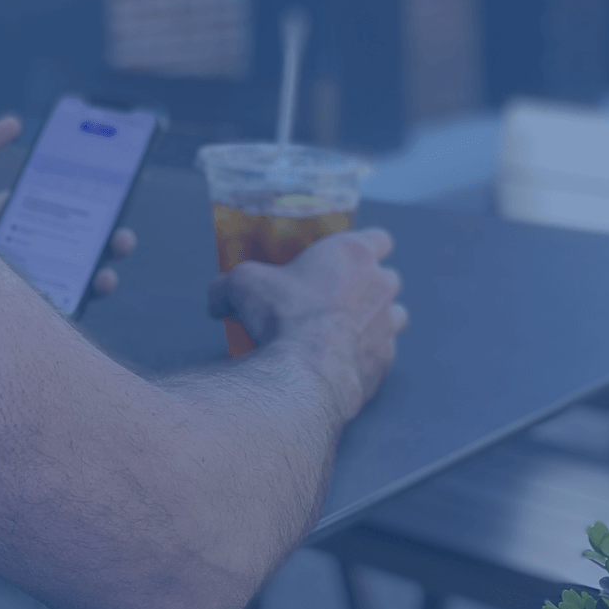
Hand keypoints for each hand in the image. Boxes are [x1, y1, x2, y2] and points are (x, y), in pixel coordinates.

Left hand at [0, 115, 136, 297]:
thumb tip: (15, 123)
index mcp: (7, 219)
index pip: (55, 208)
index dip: (87, 201)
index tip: (111, 188)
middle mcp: (18, 251)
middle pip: (74, 246)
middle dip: (107, 238)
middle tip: (120, 232)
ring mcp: (20, 282)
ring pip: (72, 279)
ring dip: (104, 269)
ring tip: (113, 255)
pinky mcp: (17, 309)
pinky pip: (58, 307)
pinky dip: (84, 296)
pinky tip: (93, 284)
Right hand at [207, 229, 407, 417]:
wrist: (302, 370)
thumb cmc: (280, 315)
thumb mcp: (241, 285)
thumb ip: (229, 286)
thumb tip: (216, 301)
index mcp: (353, 253)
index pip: (378, 238)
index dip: (363, 246)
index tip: (345, 258)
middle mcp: (381, 285)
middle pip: (387, 277)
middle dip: (367, 285)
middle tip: (333, 297)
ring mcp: (389, 325)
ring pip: (393, 315)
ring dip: (373, 320)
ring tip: (341, 330)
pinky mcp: (385, 362)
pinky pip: (381, 353)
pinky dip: (365, 355)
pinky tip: (338, 361)